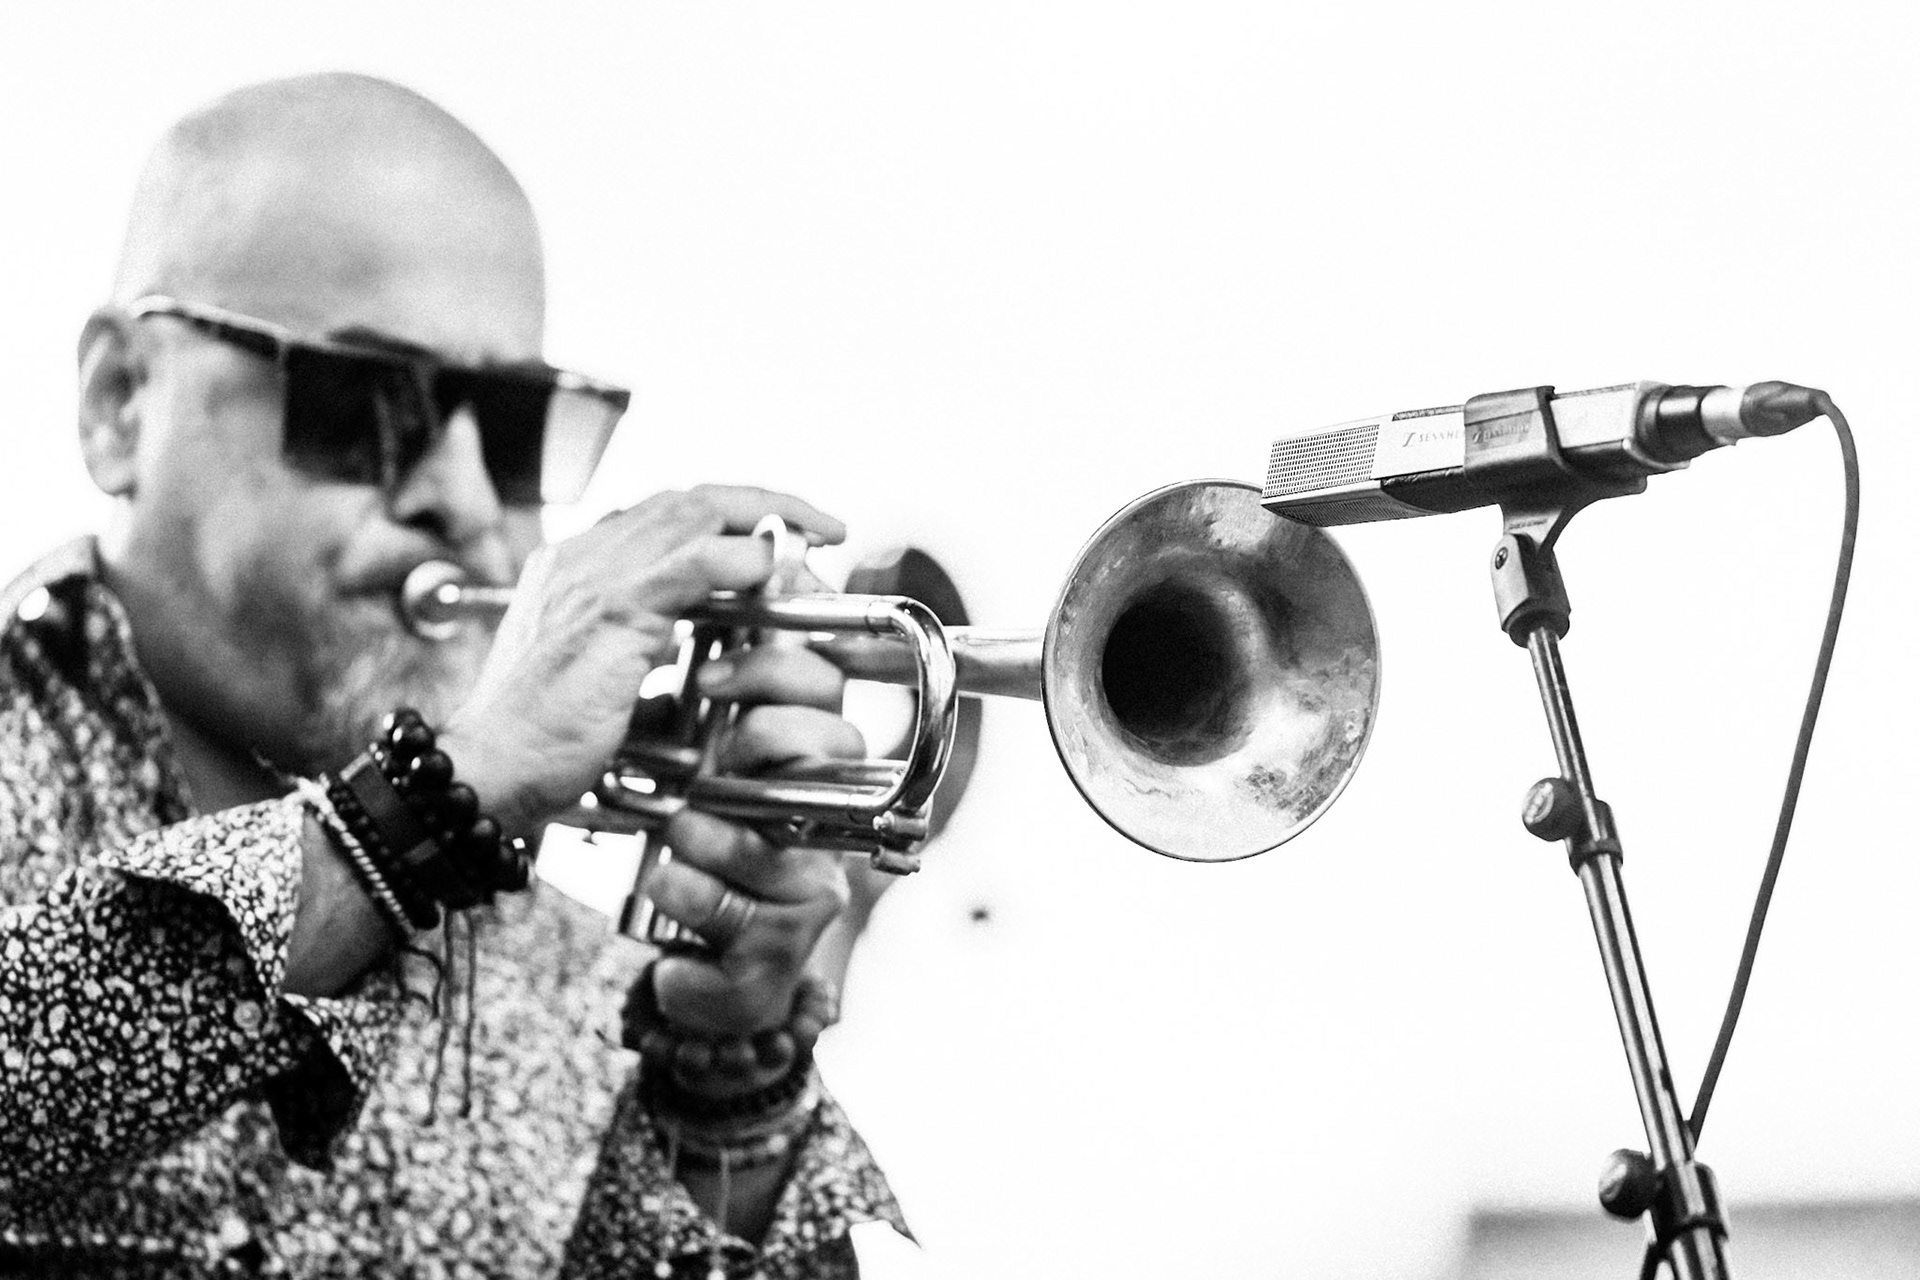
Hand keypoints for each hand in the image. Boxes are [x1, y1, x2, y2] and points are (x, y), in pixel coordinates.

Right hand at [435, 485, 843, 836]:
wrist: (487, 771)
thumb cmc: (537, 743)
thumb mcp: (597, 679)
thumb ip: (641, 649)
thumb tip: (694, 652)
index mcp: (572, 567)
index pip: (662, 514)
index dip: (726, 514)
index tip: (775, 532)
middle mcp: (580, 557)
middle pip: (688, 499)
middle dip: (761, 504)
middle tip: (817, 527)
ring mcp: (593, 576)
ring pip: (698, 514)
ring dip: (766, 525)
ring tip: (815, 546)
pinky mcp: (612, 610)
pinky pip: (696, 562)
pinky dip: (744, 560)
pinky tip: (775, 575)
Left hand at [641, 643, 862, 1035]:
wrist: (670, 956)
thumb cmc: (679, 836)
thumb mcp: (678, 756)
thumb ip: (700, 692)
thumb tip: (680, 601)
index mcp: (798, 754)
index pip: (821, 688)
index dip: (778, 671)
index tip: (707, 678)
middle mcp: (818, 814)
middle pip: (835, 749)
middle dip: (764, 741)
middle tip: (707, 756)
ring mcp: (808, 885)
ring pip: (782, 843)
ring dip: (717, 836)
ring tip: (675, 832)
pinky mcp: (777, 952)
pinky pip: (747, 921)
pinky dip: (692, 898)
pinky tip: (662, 885)